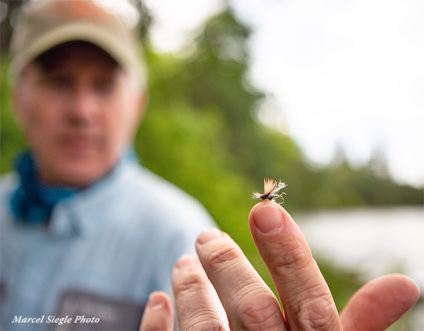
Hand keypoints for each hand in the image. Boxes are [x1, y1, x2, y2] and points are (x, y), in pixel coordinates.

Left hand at [140, 201, 418, 329]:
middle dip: (228, 267)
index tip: (264, 210)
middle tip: (206, 235)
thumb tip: (405, 284)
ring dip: (190, 291)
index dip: (289, 255)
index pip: (309, 304)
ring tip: (182, 262)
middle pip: (252, 312)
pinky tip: (158, 300)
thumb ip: (361, 325)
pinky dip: (158, 327)